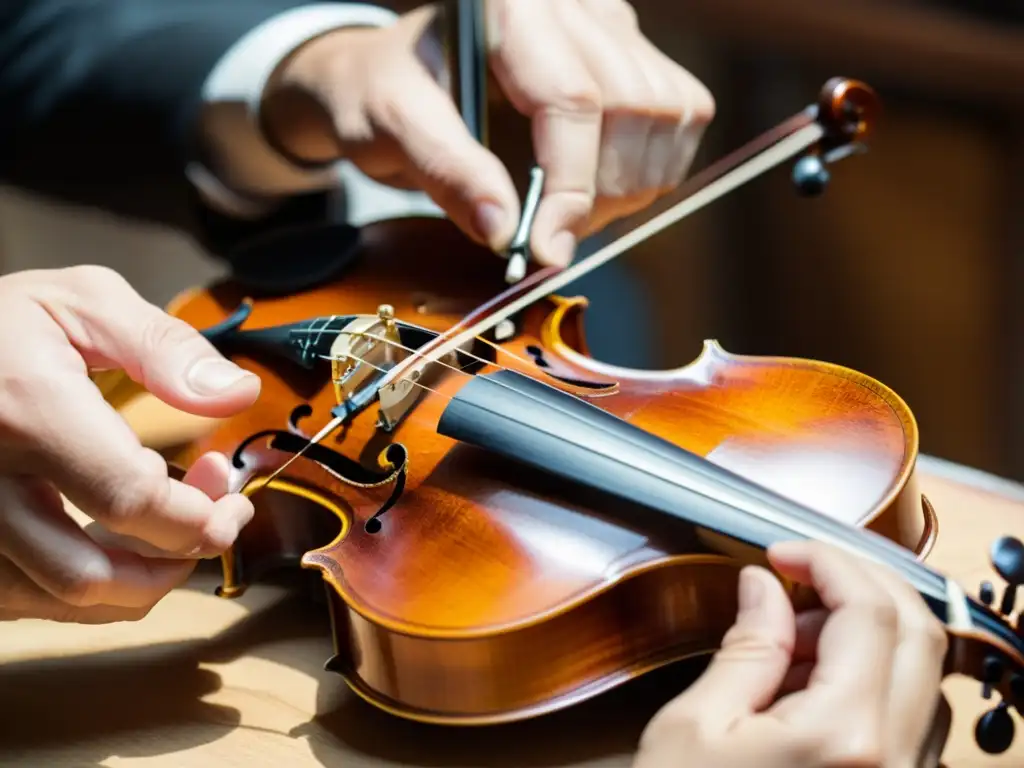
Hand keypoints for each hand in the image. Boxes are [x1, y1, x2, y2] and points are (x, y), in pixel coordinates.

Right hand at [0, 266, 259, 622]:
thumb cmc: (6, 322)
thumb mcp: (86, 302)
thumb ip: (165, 348)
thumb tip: (239, 394)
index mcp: (27, 411)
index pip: (129, 499)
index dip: (199, 515)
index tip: (233, 499)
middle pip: (91, 573)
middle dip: (173, 562)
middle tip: (216, 520)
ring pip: (58, 599)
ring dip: (136, 583)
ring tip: (172, 530)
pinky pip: (27, 597)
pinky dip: (89, 586)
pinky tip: (118, 543)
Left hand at [262, 0, 714, 267]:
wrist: (399, 74)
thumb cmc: (385, 93)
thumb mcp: (388, 127)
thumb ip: (444, 171)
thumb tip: (501, 232)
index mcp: (510, 7)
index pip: (572, 99)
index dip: (570, 187)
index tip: (548, 252)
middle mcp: (574, 5)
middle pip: (634, 110)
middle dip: (597, 195)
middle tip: (544, 235)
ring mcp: (613, 25)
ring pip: (671, 117)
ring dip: (627, 187)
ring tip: (563, 208)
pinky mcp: (636, 54)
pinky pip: (681, 119)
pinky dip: (648, 169)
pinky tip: (595, 182)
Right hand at [635, 541, 949, 766]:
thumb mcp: (696, 726)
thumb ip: (747, 646)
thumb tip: (765, 586)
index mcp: (844, 739)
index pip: (871, 611)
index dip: (827, 561)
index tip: (784, 553)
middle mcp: (895, 764)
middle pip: (922, 633)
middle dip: (863, 583)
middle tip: (803, 575)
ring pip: (923, 673)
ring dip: (867, 631)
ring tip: (795, 638)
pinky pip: (908, 714)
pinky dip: (871, 675)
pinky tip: (812, 680)